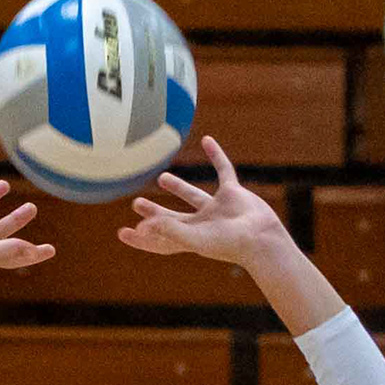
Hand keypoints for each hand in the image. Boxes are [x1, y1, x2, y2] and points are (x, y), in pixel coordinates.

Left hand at [119, 137, 285, 268]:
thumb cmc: (228, 243)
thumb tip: (144, 226)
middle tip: (136, 203)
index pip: (160, 240)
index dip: (142, 239)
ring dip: (178, 187)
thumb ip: (169, 230)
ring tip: (161, 178)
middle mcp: (201, 224)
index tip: (123, 232)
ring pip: (193, 195)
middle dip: (154, 212)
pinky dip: (216, 155)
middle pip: (172, 218)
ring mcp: (217, 208)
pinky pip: (223, 170)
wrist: (260, 237)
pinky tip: (207, 141)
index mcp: (189, 239)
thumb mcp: (195, 239)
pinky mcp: (233, 193)